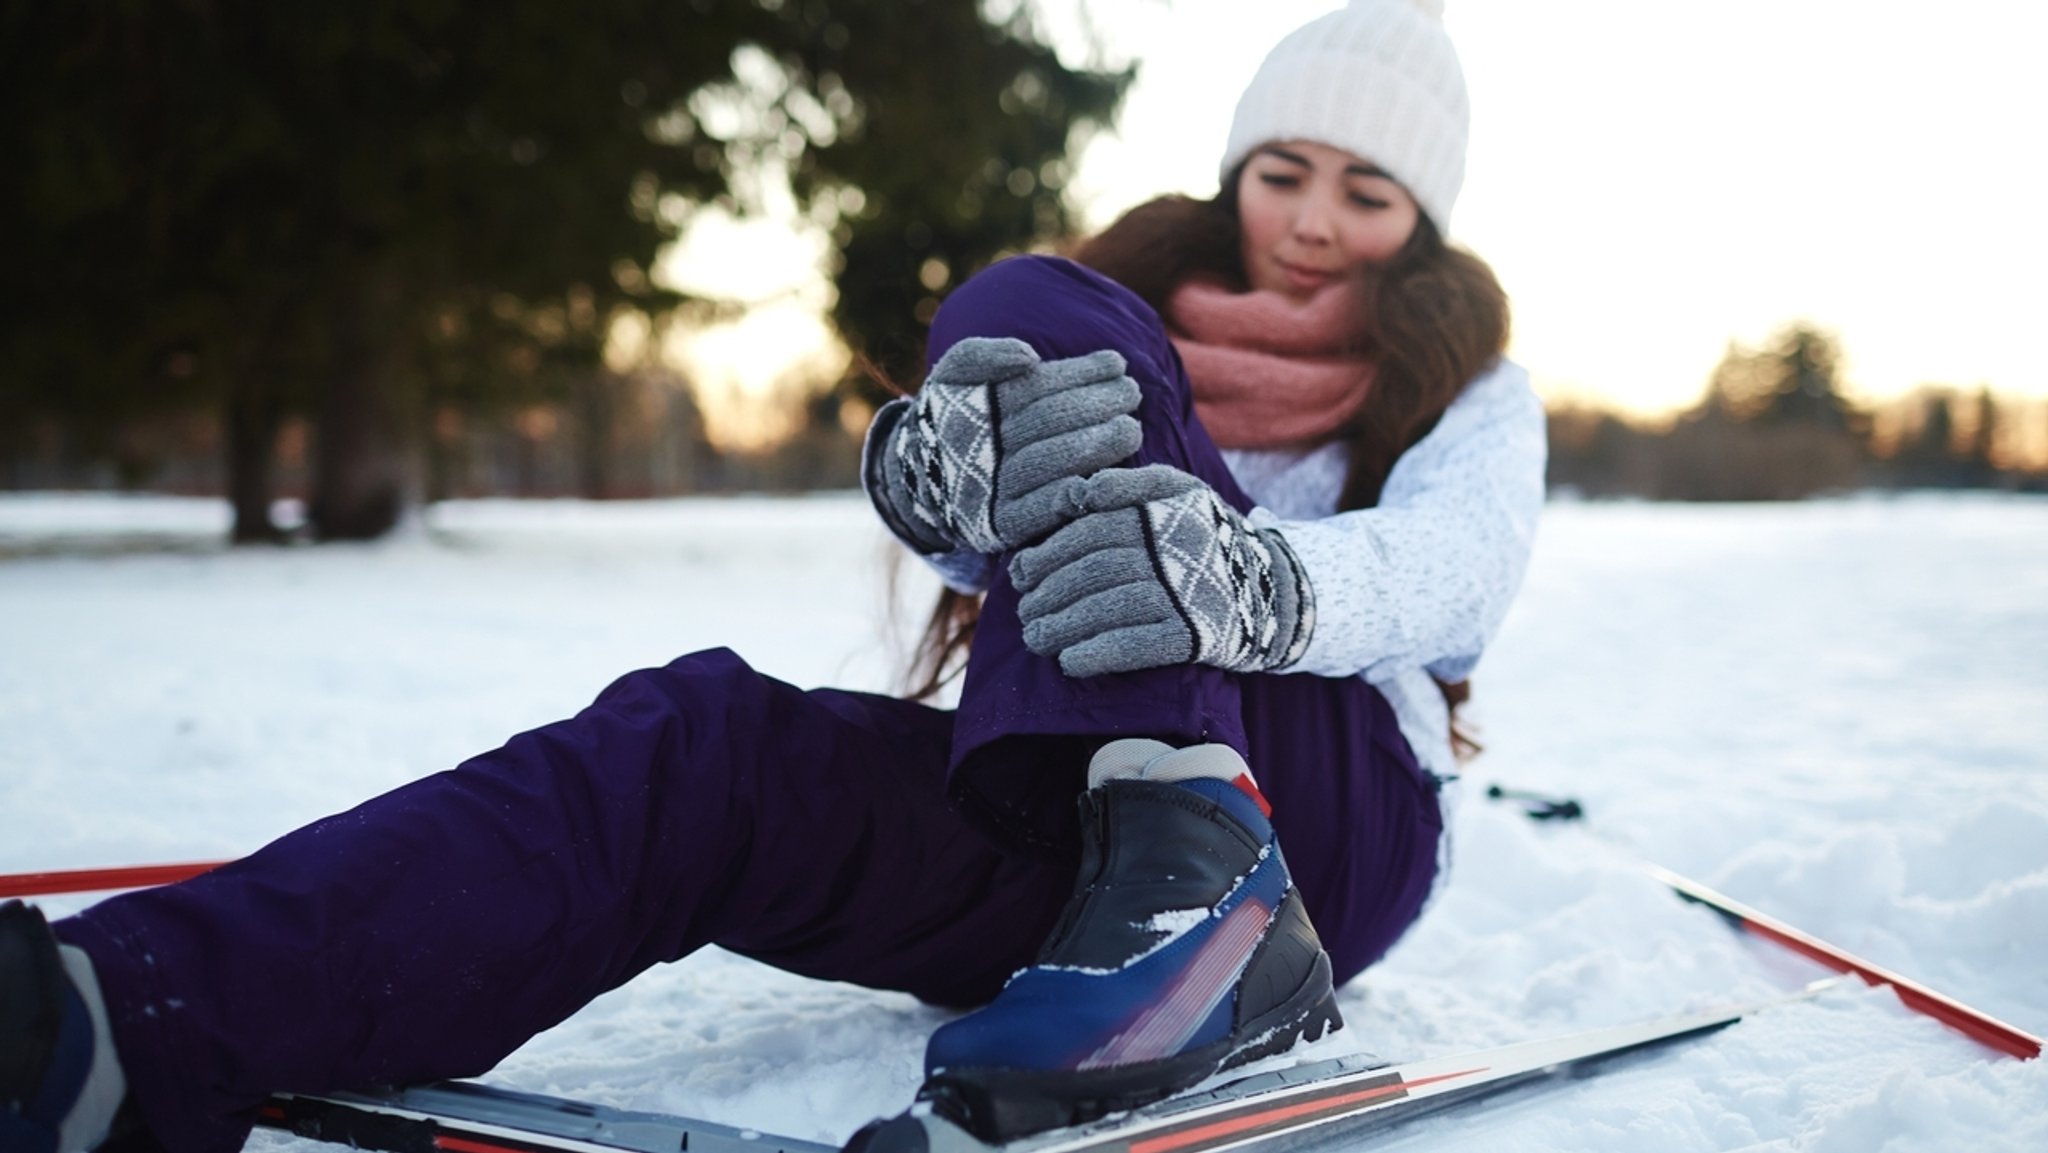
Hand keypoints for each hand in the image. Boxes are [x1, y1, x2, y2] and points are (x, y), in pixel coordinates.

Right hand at [866, 337, 1140, 555]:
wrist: (925, 477)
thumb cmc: (956, 413)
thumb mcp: (956, 373)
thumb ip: (982, 357)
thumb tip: (1028, 358)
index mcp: (973, 409)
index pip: (1034, 388)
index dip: (1079, 373)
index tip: (1117, 363)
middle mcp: (980, 450)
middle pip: (1046, 423)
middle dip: (1094, 405)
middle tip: (1132, 393)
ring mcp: (991, 490)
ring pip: (1050, 464)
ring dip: (1096, 446)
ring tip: (1133, 430)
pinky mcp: (1005, 526)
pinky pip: (1045, 511)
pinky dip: (1078, 494)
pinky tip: (1111, 477)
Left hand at [1009, 465, 1315, 677]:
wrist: (1272, 590)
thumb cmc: (1208, 538)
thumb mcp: (1179, 492)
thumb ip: (1130, 485)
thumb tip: (1078, 494)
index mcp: (1163, 510)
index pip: (1090, 530)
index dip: (1048, 553)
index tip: (1019, 574)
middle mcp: (1173, 548)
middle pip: (1093, 570)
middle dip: (1048, 593)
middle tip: (1024, 612)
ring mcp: (1184, 593)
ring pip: (1107, 607)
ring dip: (1062, 627)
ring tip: (1036, 639)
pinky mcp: (1194, 635)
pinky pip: (1135, 646)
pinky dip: (1097, 654)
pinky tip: (1070, 662)